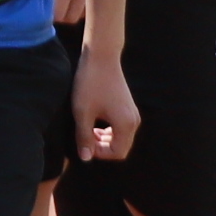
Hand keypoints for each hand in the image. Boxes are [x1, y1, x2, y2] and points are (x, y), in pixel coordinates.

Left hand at [77, 43, 143, 161]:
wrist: (101, 57)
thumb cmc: (90, 83)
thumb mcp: (82, 112)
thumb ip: (84, 136)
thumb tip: (85, 158)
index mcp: (126, 124)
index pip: (117, 153)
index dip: (99, 154)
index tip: (83, 143)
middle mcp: (134, 121)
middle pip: (121, 147)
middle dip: (102, 147)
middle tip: (83, 137)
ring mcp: (132, 113)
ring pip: (120, 137)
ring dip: (104, 139)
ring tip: (86, 129)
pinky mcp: (127, 107)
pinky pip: (120, 127)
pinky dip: (107, 130)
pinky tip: (92, 121)